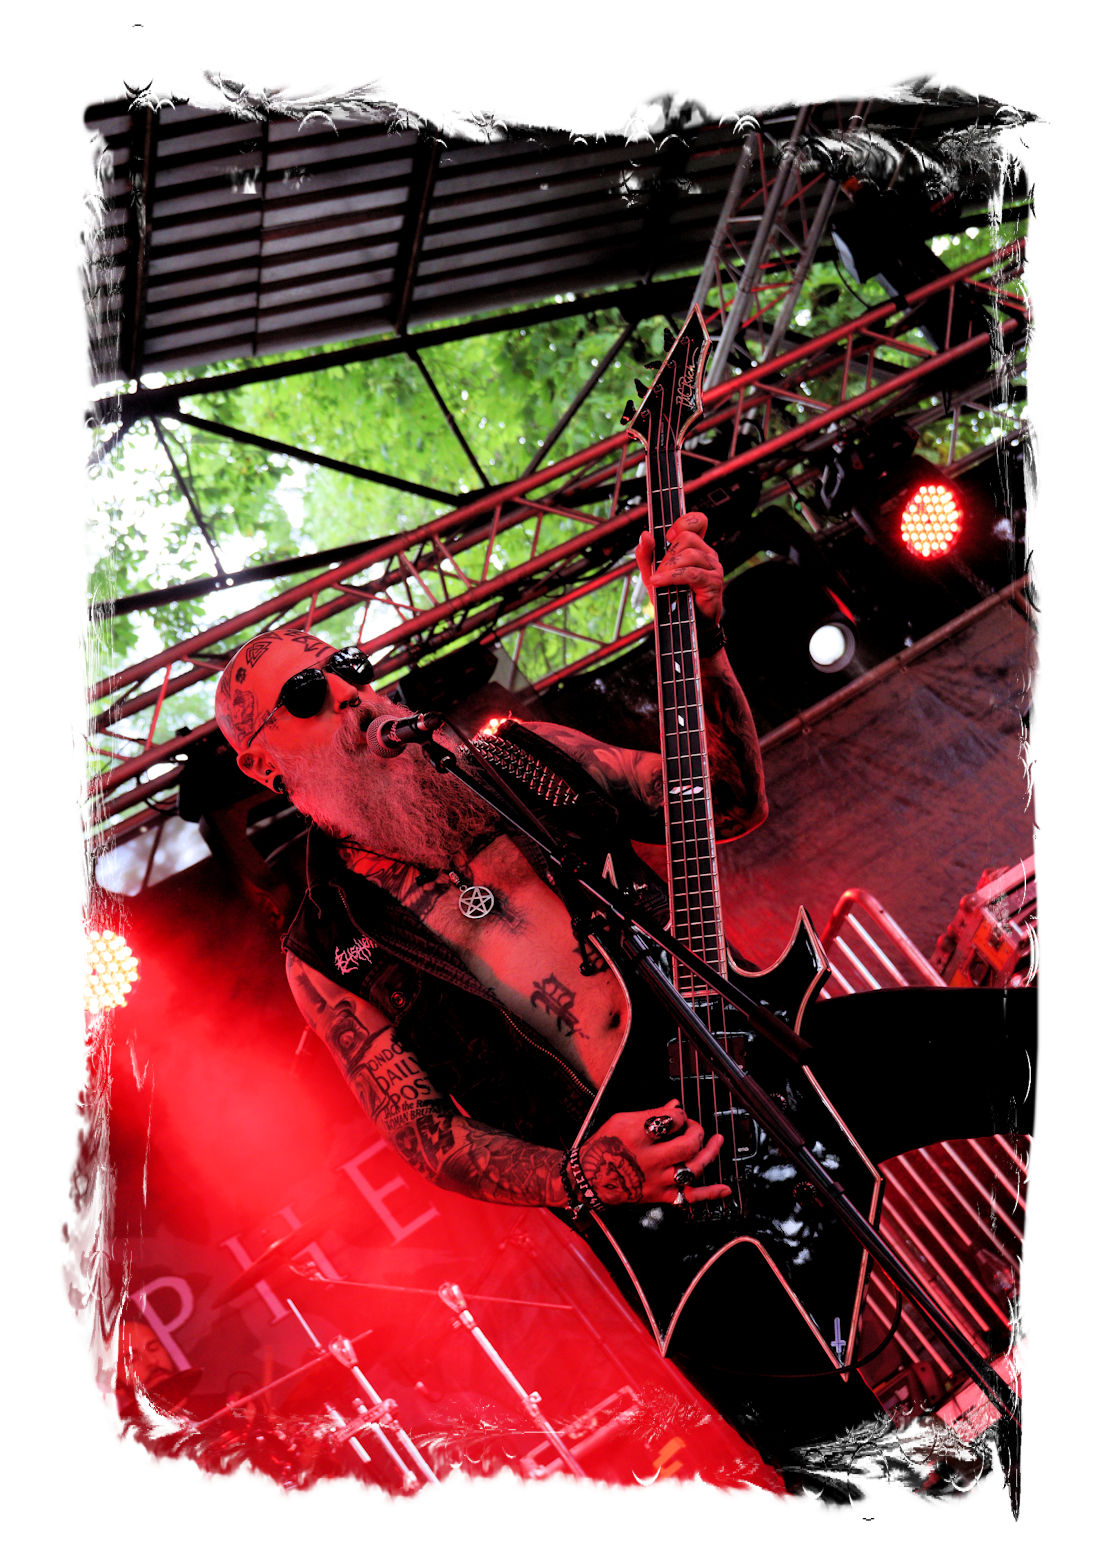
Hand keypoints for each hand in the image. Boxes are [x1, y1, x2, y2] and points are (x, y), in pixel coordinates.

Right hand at [578, 1099, 731, 1206]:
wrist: (589, 1179)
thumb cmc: (603, 1146)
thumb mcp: (621, 1120)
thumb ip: (651, 1113)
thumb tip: (674, 1107)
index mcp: (638, 1135)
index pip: (672, 1120)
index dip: (680, 1115)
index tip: (677, 1115)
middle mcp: (650, 1159)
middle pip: (688, 1143)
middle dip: (696, 1130)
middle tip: (693, 1127)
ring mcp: (657, 1179)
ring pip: (693, 1168)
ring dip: (709, 1153)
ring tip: (717, 1141)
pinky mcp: (659, 1195)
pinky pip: (689, 1196)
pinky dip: (709, 1194)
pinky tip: (724, 1189)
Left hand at [636, 511, 723, 627]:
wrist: (682, 626)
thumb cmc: (672, 599)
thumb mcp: (652, 574)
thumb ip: (646, 555)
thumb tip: (645, 535)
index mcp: (696, 548)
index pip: (698, 521)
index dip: (684, 521)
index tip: (669, 535)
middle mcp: (707, 555)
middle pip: (687, 538)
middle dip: (667, 554)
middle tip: (659, 571)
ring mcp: (713, 568)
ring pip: (689, 554)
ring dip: (668, 567)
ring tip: (659, 581)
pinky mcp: (713, 582)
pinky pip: (691, 573)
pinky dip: (671, 577)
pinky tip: (659, 582)